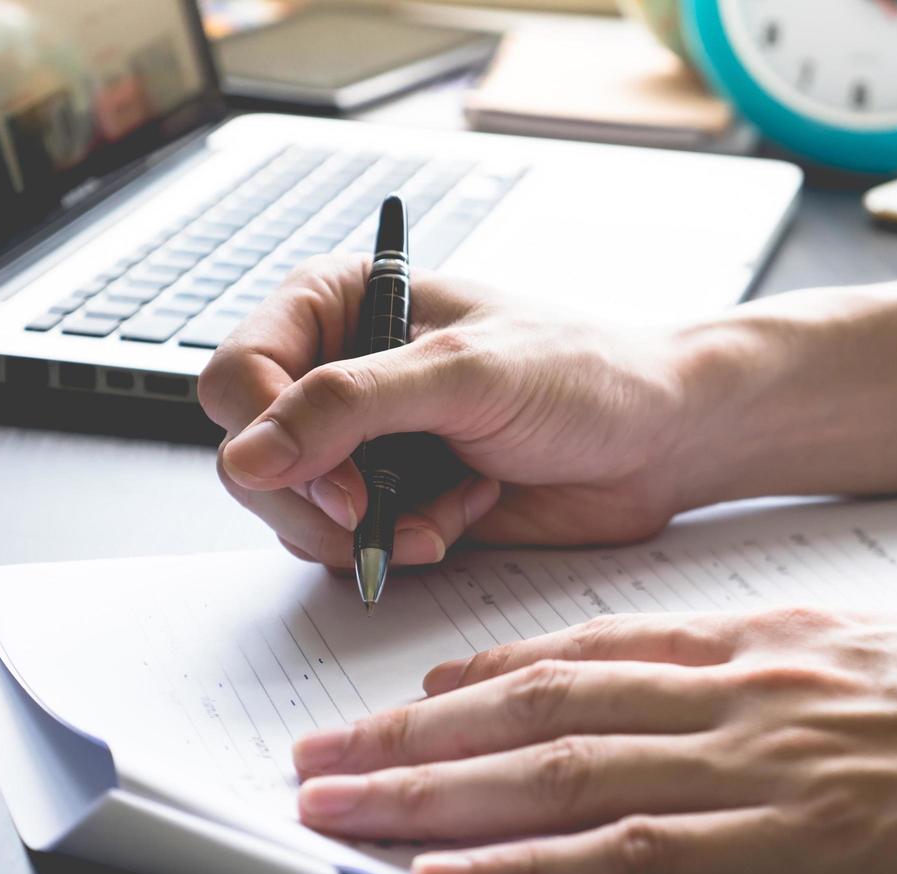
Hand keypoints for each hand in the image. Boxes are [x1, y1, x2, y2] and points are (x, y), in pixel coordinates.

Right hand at [197, 256, 698, 567]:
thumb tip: (249, 454)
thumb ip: (349, 407)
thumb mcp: (463, 375)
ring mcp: (366, 442)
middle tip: (379, 510)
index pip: (239, 375)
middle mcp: (341, 372)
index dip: (270, 436)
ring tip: (443, 510)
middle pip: (253, 453)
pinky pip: (349, 544)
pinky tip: (460, 519)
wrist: (657, 440)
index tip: (338, 478)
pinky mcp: (396, 499)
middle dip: (317, 497)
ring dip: (365, 528)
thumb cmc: (584, 376)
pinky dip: (399, 545)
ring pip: (294, 510)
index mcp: (341, 306)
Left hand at [291, 609, 896, 873]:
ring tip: (339, 805)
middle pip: (543, 705)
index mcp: (772, 637)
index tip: (413, 692)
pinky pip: (635, 854)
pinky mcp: (807, 840)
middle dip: (415, 732)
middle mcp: (747, 685)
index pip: (593, 648)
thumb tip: (721, 694)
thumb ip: (797, 669)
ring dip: (434, 793)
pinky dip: (532, 868)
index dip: (486, 673)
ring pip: (561, 771)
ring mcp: (769, 759)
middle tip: (320, 750)